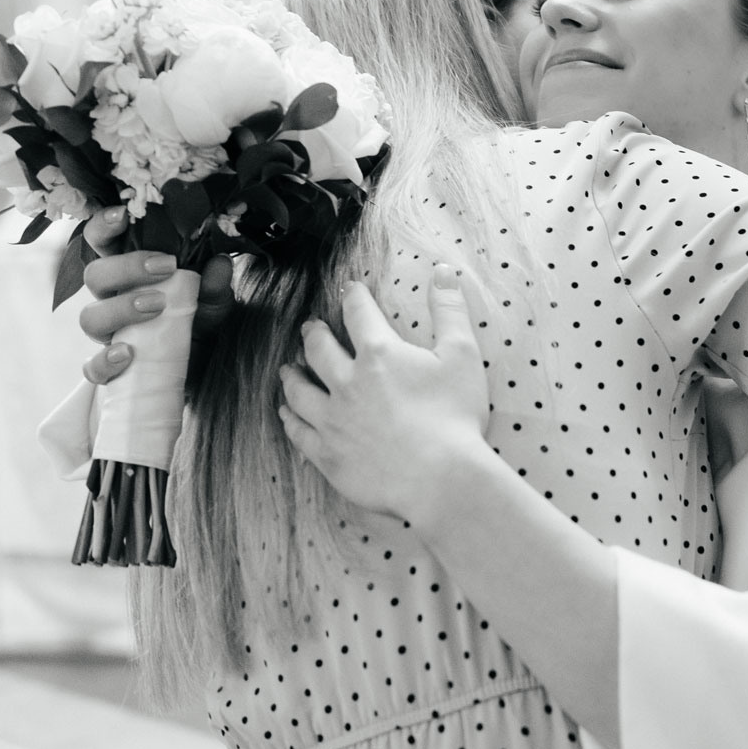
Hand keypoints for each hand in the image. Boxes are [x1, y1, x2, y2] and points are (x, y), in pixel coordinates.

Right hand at [77, 206, 233, 381]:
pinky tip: (128, 355)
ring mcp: (108, 333)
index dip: (104, 224)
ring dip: (121, 308)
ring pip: (90, 317)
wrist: (201, 364)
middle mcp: (112, 298)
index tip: (124, 215)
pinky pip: (93, 366)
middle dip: (126, 267)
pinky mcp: (110, 367)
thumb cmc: (198, 319)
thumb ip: (214, 283)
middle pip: (94, 274)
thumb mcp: (214, 298)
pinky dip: (106, 360)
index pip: (102, 240)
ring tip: (158, 306)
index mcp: (130, 272)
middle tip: (166, 268)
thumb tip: (218, 263)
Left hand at [277, 267, 489, 522]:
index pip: (360, 315)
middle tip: (310, 326)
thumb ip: (450, 310)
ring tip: (288, 367)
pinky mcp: (328, 455)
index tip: (349, 289)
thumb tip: (442, 270)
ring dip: (292, 375)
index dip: (354, 297)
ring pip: (300, 391)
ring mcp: (333, 420)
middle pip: (319, 350)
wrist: (440, 478)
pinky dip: (290, 418)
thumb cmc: (455, 416)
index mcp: (379, 355)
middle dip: (314, 333)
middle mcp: (347, 383)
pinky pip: (299, 432)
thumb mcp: (461, 355)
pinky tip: (286, 413)